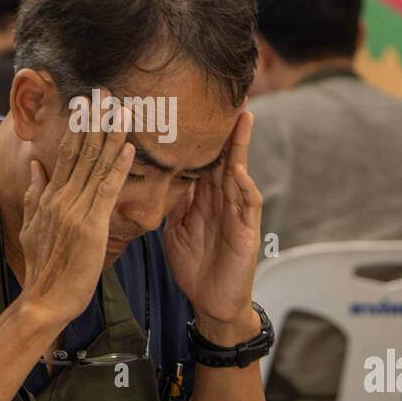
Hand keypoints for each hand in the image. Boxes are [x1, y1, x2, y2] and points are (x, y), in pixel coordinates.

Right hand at [18, 98, 133, 330]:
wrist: (44, 300)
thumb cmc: (44, 268)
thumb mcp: (32, 228)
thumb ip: (35, 195)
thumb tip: (36, 167)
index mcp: (50, 196)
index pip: (67, 153)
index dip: (79, 126)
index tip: (88, 102)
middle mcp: (61, 197)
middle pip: (81, 151)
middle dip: (95, 120)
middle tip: (106, 91)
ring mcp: (75, 210)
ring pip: (96, 165)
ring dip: (111, 135)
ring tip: (122, 109)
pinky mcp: (91, 226)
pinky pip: (107, 190)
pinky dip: (118, 167)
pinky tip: (129, 148)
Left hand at [163, 111, 262, 340]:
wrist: (211, 302)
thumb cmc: (195, 267)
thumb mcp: (176, 230)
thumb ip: (171, 204)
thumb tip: (154, 180)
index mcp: (205, 198)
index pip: (205, 160)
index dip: (203, 136)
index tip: (198, 108)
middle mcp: (223, 200)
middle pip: (226, 157)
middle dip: (230, 130)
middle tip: (235, 97)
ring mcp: (237, 214)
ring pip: (240, 173)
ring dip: (242, 148)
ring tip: (243, 120)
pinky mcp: (246, 231)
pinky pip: (247, 205)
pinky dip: (244, 187)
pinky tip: (239, 171)